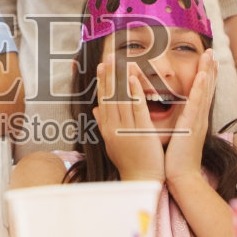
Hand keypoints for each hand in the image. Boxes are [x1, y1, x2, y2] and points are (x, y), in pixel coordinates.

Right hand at [93, 62, 164, 181]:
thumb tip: (95, 110)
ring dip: (120, 78)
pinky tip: (133, 78)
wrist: (141, 179)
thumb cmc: (129, 163)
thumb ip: (104, 125)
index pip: (103, 100)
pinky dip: (134, 92)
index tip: (101, 67)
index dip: (102, 83)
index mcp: (107, 129)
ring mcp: (126, 129)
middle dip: (108, 76)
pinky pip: (136, 108)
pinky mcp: (141, 131)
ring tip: (119, 61)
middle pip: (109, 97)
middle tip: (107, 57)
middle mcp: (113, 127)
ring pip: (121, 99)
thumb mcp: (112, 144)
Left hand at [165, 49, 216, 182]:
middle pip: (207, 88)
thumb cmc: (178, 161)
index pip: (202, 94)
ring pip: (205, 92)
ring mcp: (198, 121)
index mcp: (196, 120)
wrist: (182, 177)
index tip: (208, 62)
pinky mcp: (192, 126)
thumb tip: (178, 119)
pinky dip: (201, 89)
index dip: (206, 77)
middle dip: (210, 69)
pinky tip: (203, 76)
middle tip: (212, 51)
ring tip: (210, 55)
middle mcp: (200, 118)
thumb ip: (181, 126)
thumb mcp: (181, 137)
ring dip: (207, 72)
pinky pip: (197, 104)